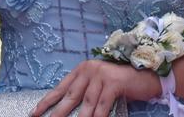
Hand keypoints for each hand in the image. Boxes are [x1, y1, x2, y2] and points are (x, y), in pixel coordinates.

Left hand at [32, 60, 157, 116]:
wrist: (148, 76)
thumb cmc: (123, 84)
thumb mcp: (100, 86)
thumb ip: (86, 94)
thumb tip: (71, 111)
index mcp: (82, 70)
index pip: (60, 88)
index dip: (47, 102)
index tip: (34, 113)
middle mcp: (89, 70)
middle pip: (70, 97)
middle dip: (57, 112)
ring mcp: (101, 75)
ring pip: (86, 104)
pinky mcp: (113, 83)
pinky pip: (102, 106)